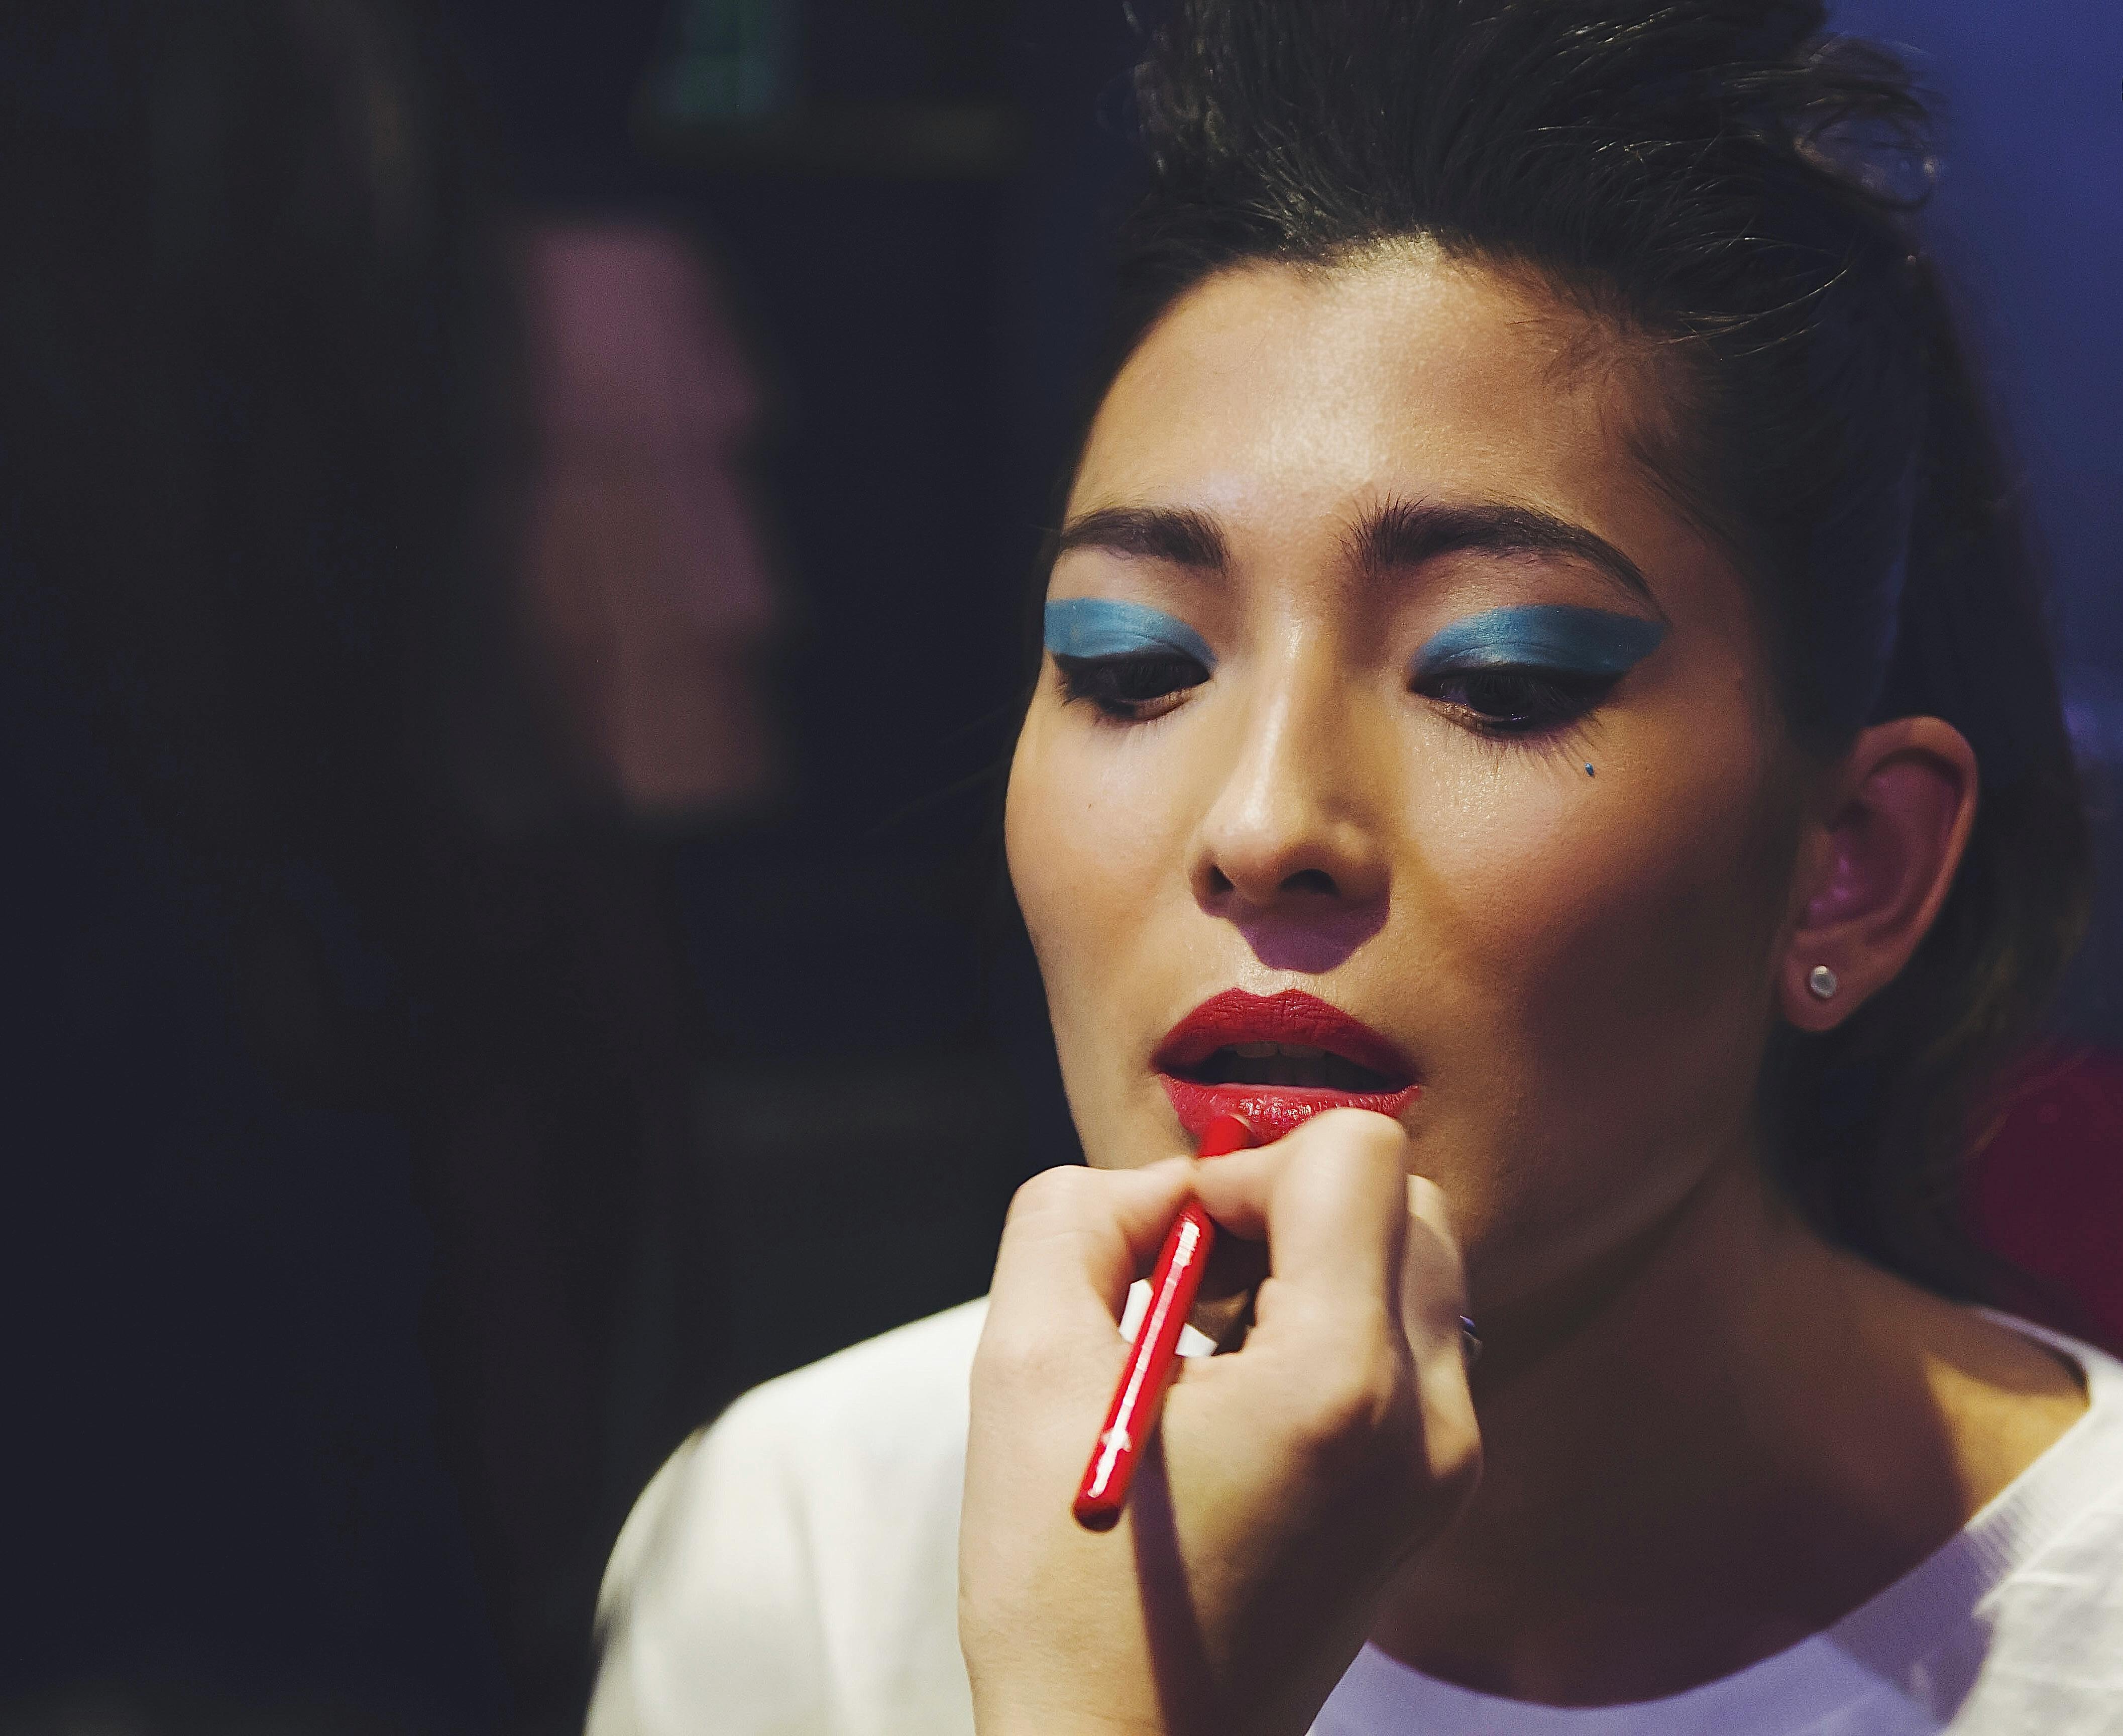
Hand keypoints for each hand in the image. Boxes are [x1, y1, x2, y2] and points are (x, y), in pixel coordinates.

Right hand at [959, 1109, 1480, 1735]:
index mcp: (1341, 1385)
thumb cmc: (1065, 1590)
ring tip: (1210, 1345)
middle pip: (1402, 1197)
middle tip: (1191, 1289)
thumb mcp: (1022, 1371)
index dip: (1243, 1169)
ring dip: (1312, 1263)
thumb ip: (1073, 1222)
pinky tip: (1242, 1397)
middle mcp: (1428, 1420)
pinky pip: (1409, 1342)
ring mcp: (1446, 1467)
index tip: (1172, 1256)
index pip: (1354, 1155)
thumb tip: (1158, 1188)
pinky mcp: (1433, 1498)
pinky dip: (1333, 1327)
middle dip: (1287, 1207)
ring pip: (1412, 1264)